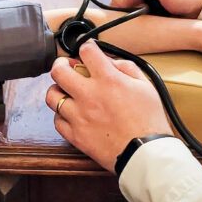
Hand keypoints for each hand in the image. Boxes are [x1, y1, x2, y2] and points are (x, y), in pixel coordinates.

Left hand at [46, 40, 172, 172]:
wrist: (146, 154)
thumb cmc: (149, 122)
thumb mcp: (145, 86)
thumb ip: (127, 68)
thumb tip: (111, 62)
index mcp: (108, 80)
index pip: (87, 52)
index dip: (86, 47)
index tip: (86, 50)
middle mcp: (89, 96)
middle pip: (58, 71)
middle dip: (61, 64)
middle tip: (66, 66)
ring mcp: (79, 116)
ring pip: (52, 96)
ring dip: (58, 90)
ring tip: (66, 91)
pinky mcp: (75, 136)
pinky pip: (57, 120)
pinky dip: (61, 115)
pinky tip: (71, 114)